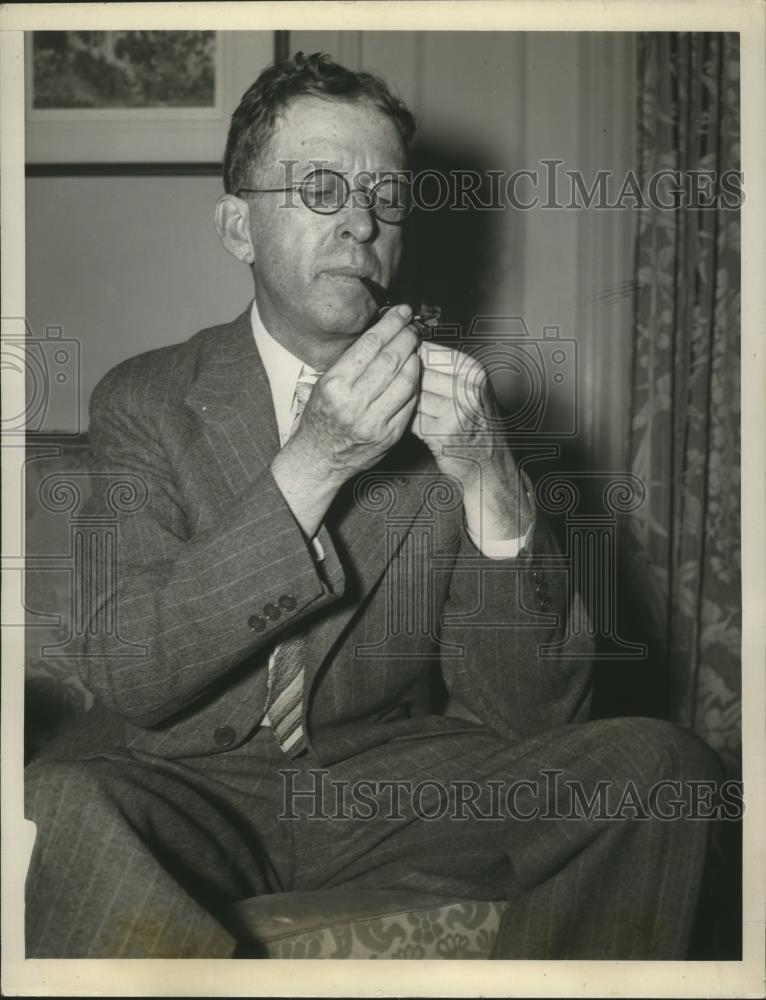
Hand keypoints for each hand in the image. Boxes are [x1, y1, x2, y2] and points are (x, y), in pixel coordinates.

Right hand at [271, 304, 419, 537]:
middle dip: (406, 338)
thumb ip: (352, 363)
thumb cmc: (321, 417)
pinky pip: (409, 404)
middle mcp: (353, 402)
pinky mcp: (389, 436)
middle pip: (391, 359)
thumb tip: (382, 334)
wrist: (319, 459)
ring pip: (405, 381)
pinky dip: (414, 386)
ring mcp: (373, 421)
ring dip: (414, 360)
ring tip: (415, 350)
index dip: (391, 324)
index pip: (370, 344)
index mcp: (335, 384)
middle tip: (412, 328)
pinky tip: (414, 375)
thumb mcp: (325, 385)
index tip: (402, 313)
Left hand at [412, 342, 531, 540]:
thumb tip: (409, 350)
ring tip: (419, 409)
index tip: (406, 363)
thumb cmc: (478, 422)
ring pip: (413, 396)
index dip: (412, 357)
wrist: (489, 462)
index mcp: (474, 372)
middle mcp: (467, 389)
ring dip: (409, 403)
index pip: (430, 352)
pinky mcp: (441, 433)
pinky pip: (412, 418)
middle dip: (409, 382)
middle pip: (418, 374)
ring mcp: (455, 412)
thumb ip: (444, 368)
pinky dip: (411, 421)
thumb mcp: (472, 386)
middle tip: (409, 389)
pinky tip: (422, 425)